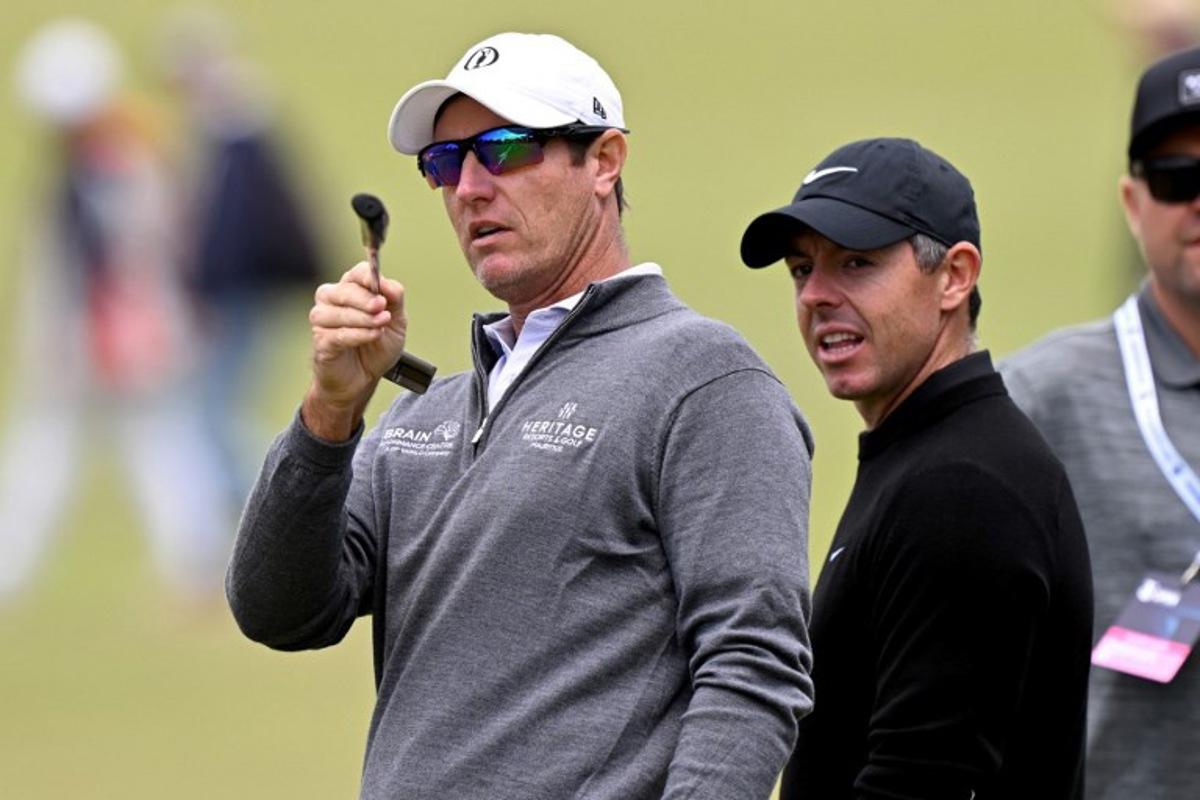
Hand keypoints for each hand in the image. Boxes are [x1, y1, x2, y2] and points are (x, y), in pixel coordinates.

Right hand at [302, 262, 406, 439]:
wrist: (364, 379)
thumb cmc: (376, 347)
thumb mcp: (396, 322)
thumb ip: (395, 299)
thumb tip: (388, 283)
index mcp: (351, 290)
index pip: (356, 274)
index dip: (368, 278)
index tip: (382, 289)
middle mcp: (332, 301)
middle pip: (344, 290)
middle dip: (365, 299)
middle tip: (382, 307)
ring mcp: (323, 321)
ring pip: (337, 312)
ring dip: (362, 318)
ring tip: (380, 325)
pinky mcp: (321, 342)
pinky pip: (336, 334)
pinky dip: (357, 334)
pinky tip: (372, 335)